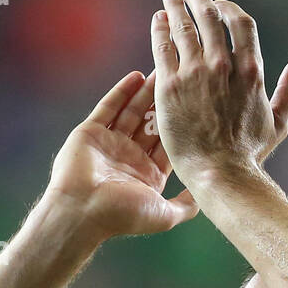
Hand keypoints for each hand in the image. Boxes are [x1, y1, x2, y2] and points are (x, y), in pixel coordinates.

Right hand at [45, 69, 198, 240]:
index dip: (183, 124)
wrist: (81, 212)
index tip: (197, 104)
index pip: (169, 143)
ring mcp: (109, 144)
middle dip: (166, 103)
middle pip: (152, 124)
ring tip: (162, 71)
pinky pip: (108, 108)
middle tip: (182, 80)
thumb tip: (206, 195)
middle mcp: (130, 158)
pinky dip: (122, 92)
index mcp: (148, 175)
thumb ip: (186, 206)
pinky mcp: (90, 133)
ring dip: (146, 93)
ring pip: (132, 112)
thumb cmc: (122, 215)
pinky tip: (136, 76)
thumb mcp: (164, 215)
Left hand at [151, 0, 287, 185]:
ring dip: (175, 5)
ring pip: (183, 26)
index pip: (239, 22)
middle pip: (208, 16)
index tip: (217, 4)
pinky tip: (158, 19)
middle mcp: (222, 66)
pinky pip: (163, 47)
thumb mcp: (279, 122)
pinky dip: (160, 29)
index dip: (227, 8)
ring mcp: (195, 74)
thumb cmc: (249, 154)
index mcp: (251, 71)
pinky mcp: (170, 87)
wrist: (219, 173)